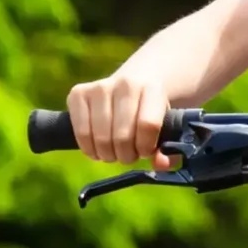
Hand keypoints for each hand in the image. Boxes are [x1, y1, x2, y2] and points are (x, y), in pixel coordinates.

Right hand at [66, 57, 184, 168]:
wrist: (134, 82)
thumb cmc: (150, 112)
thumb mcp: (166, 127)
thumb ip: (169, 151)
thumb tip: (161, 165)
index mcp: (152, 89)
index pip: (148, 125)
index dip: (146, 147)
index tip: (146, 152)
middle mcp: (125, 84)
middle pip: (123, 136)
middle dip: (127, 155)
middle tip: (129, 155)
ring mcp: (99, 87)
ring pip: (101, 137)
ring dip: (109, 155)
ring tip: (115, 152)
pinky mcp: (78, 93)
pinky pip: (81, 133)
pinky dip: (90, 149)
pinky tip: (98, 149)